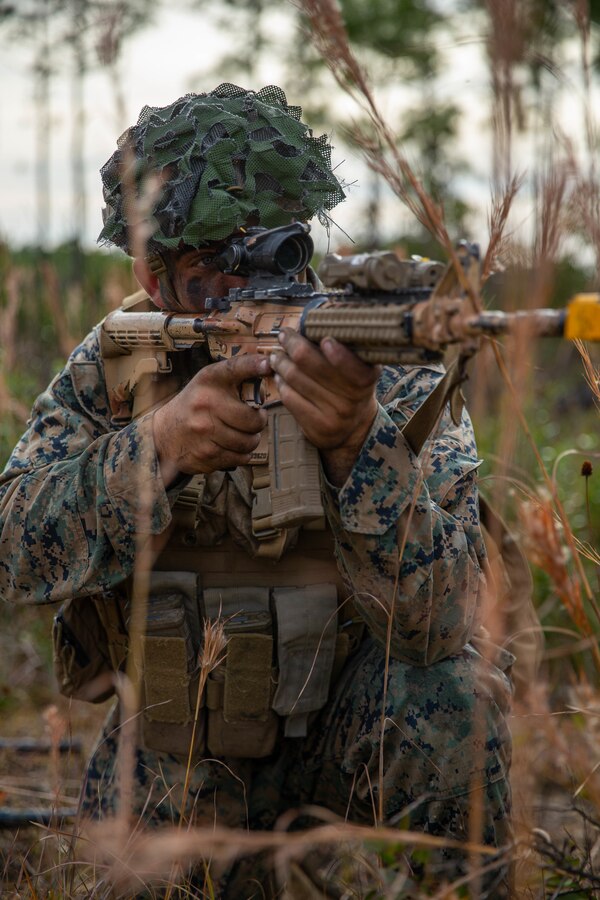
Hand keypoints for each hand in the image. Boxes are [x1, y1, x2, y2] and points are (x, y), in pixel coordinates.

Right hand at [153, 354, 269, 485]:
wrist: (165, 433)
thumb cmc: (196, 405)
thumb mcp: (208, 383)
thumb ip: (236, 377)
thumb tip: (269, 368)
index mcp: (208, 380)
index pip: (234, 369)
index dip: (254, 366)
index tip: (268, 364)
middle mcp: (205, 403)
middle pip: (253, 420)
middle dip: (259, 422)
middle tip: (255, 419)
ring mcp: (205, 431)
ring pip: (249, 442)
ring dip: (252, 440)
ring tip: (244, 434)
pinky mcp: (206, 454)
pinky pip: (240, 458)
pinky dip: (242, 454)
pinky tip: (233, 446)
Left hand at [269, 328, 379, 484]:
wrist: (352, 426)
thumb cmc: (350, 385)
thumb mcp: (358, 366)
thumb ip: (343, 346)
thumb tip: (308, 321)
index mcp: (367, 378)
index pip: (353, 368)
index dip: (339, 354)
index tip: (325, 340)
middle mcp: (354, 399)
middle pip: (312, 365)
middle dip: (293, 344)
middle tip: (284, 335)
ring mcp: (335, 416)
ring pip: (296, 379)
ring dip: (281, 362)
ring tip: (277, 355)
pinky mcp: (318, 428)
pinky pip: (289, 398)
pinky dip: (281, 382)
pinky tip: (280, 376)